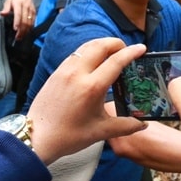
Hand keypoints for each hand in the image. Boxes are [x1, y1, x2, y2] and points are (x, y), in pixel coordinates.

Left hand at [2, 0, 35, 40]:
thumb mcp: (8, 1)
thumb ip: (5, 8)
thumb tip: (2, 14)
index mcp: (18, 3)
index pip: (18, 14)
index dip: (17, 22)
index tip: (15, 29)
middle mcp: (26, 6)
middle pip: (24, 20)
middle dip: (21, 30)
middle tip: (17, 37)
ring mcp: (31, 10)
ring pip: (29, 22)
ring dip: (25, 31)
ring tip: (21, 36)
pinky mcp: (34, 12)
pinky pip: (33, 21)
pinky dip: (30, 28)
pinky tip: (26, 32)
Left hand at [28, 38, 147, 164]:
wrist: (38, 137)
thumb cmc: (68, 136)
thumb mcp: (101, 132)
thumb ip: (125, 126)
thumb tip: (142, 124)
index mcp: (92, 87)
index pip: (116, 61)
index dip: (131, 52)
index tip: (141, 49)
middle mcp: (78, 73)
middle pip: (101, 46)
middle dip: (116, 43)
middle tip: (126, 49)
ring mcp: (65, 71)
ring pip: (86, 47)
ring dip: (102, 45)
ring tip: (112, 52)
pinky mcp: (56, 73)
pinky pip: (76, 54)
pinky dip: (88, 52)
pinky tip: (93, 62)